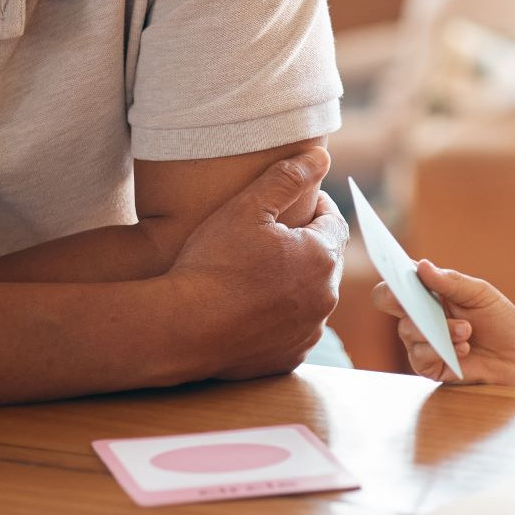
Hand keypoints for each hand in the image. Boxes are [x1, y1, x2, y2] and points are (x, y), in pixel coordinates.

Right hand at [167, 147, 347, 379]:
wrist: (181, 328)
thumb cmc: (213, 263)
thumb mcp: (248, 208)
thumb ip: (287, 178)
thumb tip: (321, 156)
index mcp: (322, 257)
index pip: (334, 222)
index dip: (318, 208)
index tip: (300, 202)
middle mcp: (325, 298)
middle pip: (326, 259)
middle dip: (309, 243)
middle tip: (280, 234)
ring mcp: (307, 331)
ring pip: (312, 296)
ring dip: (297, 281)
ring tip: (265, 270)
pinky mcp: (288, 357)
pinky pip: (295, 329)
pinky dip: (283, 316)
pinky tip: (257, 306)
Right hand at [371, 260, 514, 385]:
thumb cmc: (498, 319)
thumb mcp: (480, 293)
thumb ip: (451, 282)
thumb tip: (421, 266)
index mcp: (428, 291)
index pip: (399, 278)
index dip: (391, 272)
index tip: (394, 269)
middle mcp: (419, 314)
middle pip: (389, 301)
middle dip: (405, 299)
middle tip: (420, 301)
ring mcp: (421, 340)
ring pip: (408, 330)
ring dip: (440, 329)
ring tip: (467, 330)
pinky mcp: (429, 366)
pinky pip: (420, 357)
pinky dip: (441, 350)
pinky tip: (463, 348)